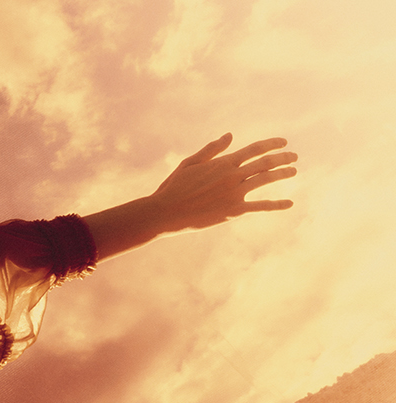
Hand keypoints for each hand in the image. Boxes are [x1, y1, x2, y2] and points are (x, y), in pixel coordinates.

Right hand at [148, 133, 296, 231]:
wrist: (165, 212)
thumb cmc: (174, 186)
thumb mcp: (190, 163)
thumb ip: (212, 149)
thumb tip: (230, 135)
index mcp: (223, 162)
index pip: (255, 149)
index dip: (272, 144)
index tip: (283, 142)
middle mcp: (232, 175)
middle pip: (266, 163)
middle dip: (283, 158)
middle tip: (294, 156)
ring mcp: (235, 193)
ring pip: (267, 179)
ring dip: (283, 174)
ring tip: (293, 172)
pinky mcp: (234, 210)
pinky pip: (261, 206)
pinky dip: (277, 204)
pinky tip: (289, 203)